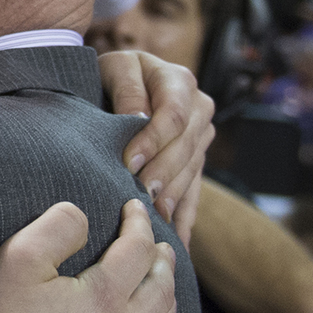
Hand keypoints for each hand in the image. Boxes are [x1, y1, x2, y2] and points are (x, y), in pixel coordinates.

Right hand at [0, 198, 180, 312]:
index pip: (136, 250)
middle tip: (162, 252)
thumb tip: (84, 216)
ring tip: (165, 307)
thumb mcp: (16, 258)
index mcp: (103, 296)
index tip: (134, 209)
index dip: (139, 224)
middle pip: (159, 296)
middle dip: (163, 267)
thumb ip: (57, 227)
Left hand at [97, 50, 214, 245]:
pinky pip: (194, 194)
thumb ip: (128, 88)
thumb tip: (139, 118)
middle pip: (186, 148)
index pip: (174, 115)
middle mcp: (198, 110)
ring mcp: (200, 139)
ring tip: (155, 221)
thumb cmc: (111, 74)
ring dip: (172, 198)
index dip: (153, 140)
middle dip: (162, 173)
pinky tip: (178, 245)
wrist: (118, 82)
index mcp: (179, 82)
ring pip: (191, 173)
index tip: (128, 161)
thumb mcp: (116, 68)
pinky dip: (184, 220)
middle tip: (141, 196)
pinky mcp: (195, 164)